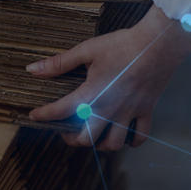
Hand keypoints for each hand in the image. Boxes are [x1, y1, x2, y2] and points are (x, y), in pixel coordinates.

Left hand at [26, 4, 190, 149]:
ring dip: (100, 144)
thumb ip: (59, 63)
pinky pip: (139, 137)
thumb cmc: (122, 45)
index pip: (60, 111)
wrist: (158, 44)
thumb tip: (32, 68)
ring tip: (93, 135)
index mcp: (92, 94)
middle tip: (65, 131)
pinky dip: (130, 142)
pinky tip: (123, 135)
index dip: (43, 115)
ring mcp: (129, 113)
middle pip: (86, 139)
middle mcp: (109, 110)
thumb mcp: (87, 50)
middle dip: (72, 139)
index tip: (34, 116)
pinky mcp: (146, 111)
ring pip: (113, 144)